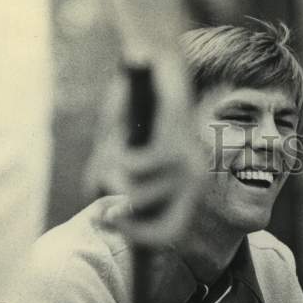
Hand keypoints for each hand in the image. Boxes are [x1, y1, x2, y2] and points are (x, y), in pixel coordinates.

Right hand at [85, 51, 199, 245]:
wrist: (155, 65)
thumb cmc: (134, 117)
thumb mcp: (120, 157)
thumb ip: (112, 187)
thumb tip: (106, 217)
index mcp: (189, 188)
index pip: (170, 232)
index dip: (141, 237)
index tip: (113, 223)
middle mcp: (195, 181)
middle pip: (166, 231)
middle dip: (132, 228)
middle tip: (108, 214)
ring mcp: (189, 165)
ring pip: (140, 195)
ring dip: (114, 174)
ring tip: (112, 148)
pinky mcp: (175, 144)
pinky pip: (136, 168)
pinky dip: (118, 154)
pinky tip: (122, 133)